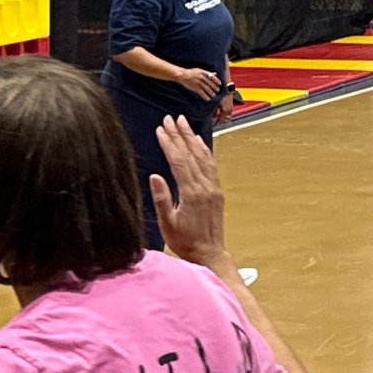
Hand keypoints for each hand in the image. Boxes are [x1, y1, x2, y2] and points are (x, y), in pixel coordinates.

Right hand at [150, 116, 231, 269]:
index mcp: (192, 193)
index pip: (179, 161)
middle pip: (192, 154)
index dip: (169, 143)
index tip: (161, 129)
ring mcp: (213, 187)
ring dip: (193, 138)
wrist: (209, 254)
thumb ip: (162, 199)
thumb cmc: (185, 242)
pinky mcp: (217, 191)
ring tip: (184, 123)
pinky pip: (211, 165)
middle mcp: (205, 186)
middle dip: (180, 134)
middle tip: (171, 118)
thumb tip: (155, 175)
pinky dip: (205, 151)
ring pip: (204, 156)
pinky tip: (199, 143)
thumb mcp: (167, 224)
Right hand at [175, 66, 221, 99]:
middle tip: (217, 90)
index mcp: (203, 73)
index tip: (220, 84)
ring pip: (207, 89)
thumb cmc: (191, 72)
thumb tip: (215, 74)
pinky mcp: (195, 87)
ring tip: (213, 95)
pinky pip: (201, 93)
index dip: (217, 81)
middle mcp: (202, 78)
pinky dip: (205, 96)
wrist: (182, 75)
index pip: (212, 77)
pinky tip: (208, 99)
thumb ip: (207, 72)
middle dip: (215, 88)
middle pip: (211, 84)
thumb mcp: (199, 70)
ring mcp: (198, 83)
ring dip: (211, 93)